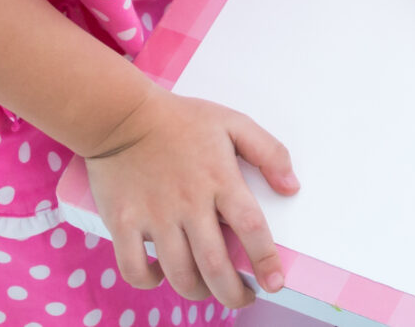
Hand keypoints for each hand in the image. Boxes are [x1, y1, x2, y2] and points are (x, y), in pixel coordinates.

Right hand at [85, 86, 297, 306]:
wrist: (122, 115)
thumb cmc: (180, 120)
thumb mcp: (233, 123)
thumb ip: (269, 152)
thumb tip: (292, 187)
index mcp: (220, 179)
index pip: (251, 228)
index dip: (265, 260)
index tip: (275, 282)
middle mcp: (189, 203)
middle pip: (216, 264)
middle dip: (234, 293)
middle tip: (244, 298)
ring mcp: (154, 216)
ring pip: (179, 273)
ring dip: (198, 292)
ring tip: (209, 291)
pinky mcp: (122, 223)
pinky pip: (135, 268)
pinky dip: (149, 281)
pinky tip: (162, 275)